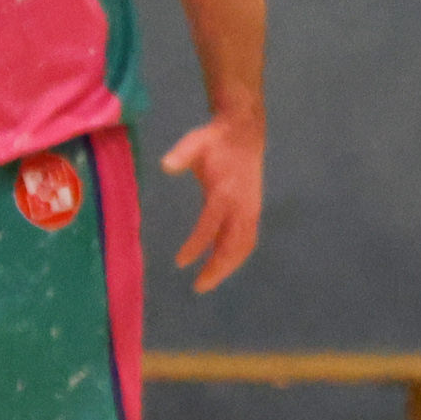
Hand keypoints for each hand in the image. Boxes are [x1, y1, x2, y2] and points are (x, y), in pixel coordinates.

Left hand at [159, 118, 263, 291]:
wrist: (244, 133)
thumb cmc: (215, 141)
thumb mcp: (195, 142)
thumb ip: (181, 155)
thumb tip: (166, 165)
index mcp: (225, 192)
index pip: (209, 227)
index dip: (195, 247)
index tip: (180, 263)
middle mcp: (241, 205)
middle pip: (232, 245)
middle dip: (217, 268)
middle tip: (199, 286)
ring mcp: (251, 209)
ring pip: (244, 246)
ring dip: (228, 266)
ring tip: (209, 280)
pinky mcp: (254, 209)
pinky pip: (248, 239)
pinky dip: (237, 255)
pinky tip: (224, 263)